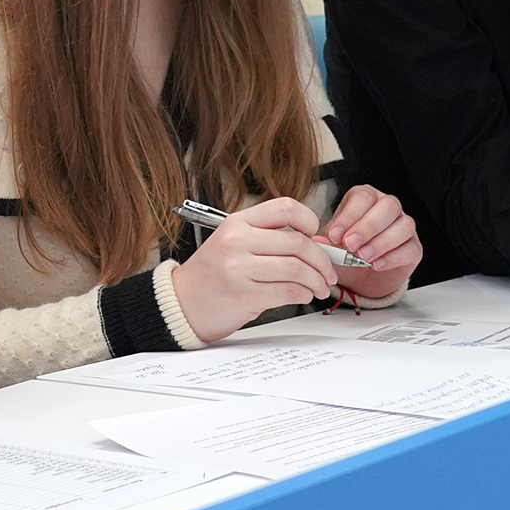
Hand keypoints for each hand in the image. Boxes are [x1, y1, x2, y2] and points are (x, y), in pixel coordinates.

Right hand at [168, 197, 339, 342]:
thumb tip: (314, 243)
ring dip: (316, 280)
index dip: (309, 220)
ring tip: (319, 286)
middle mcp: (237, 240)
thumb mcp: (233, 243)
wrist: (182, 302)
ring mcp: (239, 268)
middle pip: (297, 242)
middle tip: (328, 271)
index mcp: (236, 222)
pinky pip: (288, 291)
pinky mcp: (244, 294)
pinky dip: (303, 294)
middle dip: (322, 260)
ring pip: (297, 268)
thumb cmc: (211, 274)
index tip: (316, 234)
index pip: (284, 208)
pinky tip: (303, 295)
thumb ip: (268, 238)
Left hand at [318, 184, 420, 300]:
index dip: (349, 216)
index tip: (335, 236)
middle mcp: (387, 207)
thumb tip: (319, 241)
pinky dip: (393, 258)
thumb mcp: (330, 245)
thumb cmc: (344, 253)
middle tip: (350, 245)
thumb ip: (325, 242)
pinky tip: (376, 265)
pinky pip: (411, 248)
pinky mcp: (414, 248)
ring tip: (363, 256)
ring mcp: (404, 226)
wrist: (358, 277)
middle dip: (368, 227)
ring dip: (381, 242)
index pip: (363, 197)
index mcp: (365, 198)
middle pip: (388, 206)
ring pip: (404, 226)